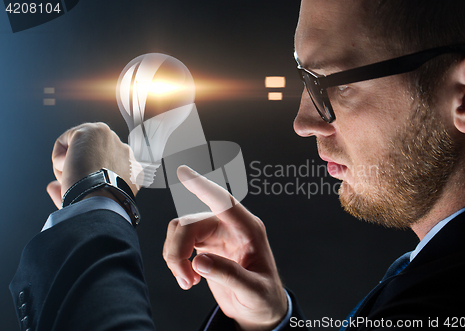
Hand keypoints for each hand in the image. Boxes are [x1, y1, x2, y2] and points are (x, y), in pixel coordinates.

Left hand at [46, 122, 137, 208]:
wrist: (100, 200)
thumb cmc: (99, 206)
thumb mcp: (97, 201)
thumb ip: (79, 191)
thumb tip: (52, 187)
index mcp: (133, 172)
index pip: (109, 168)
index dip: (92, 177)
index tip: (84, 188)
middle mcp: (125, 153)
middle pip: (94, 156)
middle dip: (82, 167)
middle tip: (76, 183)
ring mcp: (110, 139)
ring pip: (80, 149)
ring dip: (71, 163)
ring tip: (74, 177)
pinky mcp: (92, 131)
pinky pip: (65, 142)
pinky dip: (59, 157)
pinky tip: (69, 168)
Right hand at [163, 166, 287, 330]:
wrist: (258, 309)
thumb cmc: (263, 297)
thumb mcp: (254, 291)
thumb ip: (230, 275)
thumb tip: (199, 262)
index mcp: (248, 230)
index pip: (224, 202)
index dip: (203, 187)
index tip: (183, 171)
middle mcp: (230, 226)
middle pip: (190, 224)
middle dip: (179, 251)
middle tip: (185, 280)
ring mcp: (216, 234)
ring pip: (180, 230)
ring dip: (175, 256)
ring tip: (188, 281)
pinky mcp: (204, 244)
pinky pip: (178, 242)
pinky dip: (176, 260)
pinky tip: (190, 277)